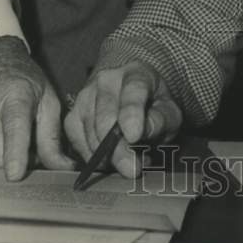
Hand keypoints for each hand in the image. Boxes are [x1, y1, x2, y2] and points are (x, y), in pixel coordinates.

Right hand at [0, 36, 74, 180]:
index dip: (15, 155)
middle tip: (25, 145)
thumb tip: (63, 168)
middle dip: (14, 160)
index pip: (13, 129)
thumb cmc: (22, 80)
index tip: (15, 175)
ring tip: (8, 136)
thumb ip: (53, 138)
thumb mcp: (47, 99)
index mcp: (14, 95)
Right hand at [64, 60, 182, 177]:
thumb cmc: (154, 106)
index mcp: (136, 73)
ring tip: (128, 159)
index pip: (133, 92)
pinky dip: (91, 156)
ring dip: (107, 155)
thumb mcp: (169, 113)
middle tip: (134, 169)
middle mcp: (106, 80)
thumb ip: (160, 121)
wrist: (136, 98)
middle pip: (106, 117)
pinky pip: (76, 141)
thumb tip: (142, 132)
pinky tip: (108, 159)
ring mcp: (85, 95)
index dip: (131, 114)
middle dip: (118, 149)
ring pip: (90, 132)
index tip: (134, 136)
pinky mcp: (72, 114)